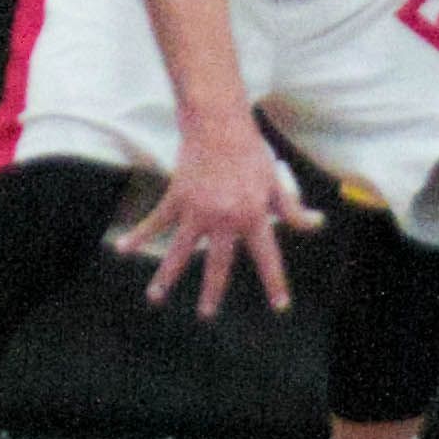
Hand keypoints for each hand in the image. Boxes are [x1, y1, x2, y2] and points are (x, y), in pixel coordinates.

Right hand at [111, 116, 321, 319]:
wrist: (218, 122)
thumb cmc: (251, 150)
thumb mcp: (276, 181)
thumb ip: (292, 209)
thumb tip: (317, 224)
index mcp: (252, 216)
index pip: (267, 257)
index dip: (275, 282)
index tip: (279, 305)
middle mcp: (224, 219)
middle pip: (217, 265)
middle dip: (211, 292)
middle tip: (206, 315)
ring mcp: (196, 211)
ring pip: (179, 251)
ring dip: (166, 277)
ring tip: (155, 298)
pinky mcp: (176, 197)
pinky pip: (155, 221)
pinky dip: (137, 235)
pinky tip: (121, 249)